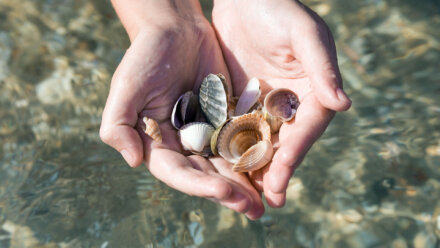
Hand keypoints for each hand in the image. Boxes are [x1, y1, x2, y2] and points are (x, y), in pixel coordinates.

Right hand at [100, 1, 263, 218]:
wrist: (176, 29)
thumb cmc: (146, 55)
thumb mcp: (126, 86)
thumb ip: (118, 124)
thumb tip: (132, 161)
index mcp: (158, 143)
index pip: (178, 172)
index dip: (199, 185)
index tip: (224, 191)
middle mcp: (183, 144)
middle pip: (206, 175)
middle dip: (228, 193)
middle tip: (253, 209)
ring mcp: (206, 133)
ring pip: (227, 164)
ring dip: (245, 184)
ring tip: (265, 202)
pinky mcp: (226, 119)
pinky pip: (242, 141)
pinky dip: (254, 157)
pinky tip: (271, 169)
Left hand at [212, 0, 350, 206]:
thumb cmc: (278, 9)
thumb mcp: (304, 34)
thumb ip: (322, 68)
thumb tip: (343, 105)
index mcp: (312, 91)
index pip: (306, 128)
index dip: (296, 152)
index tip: (283, 175)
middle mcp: (290, 103)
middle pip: (285, 143)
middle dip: (277, 171)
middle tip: (269, 201)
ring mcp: (263, 105)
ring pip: (261, 142)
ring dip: (255, 170)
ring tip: (248, 198)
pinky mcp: (239, 101)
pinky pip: (236, 130)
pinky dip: (233, 150)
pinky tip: (224, 170)